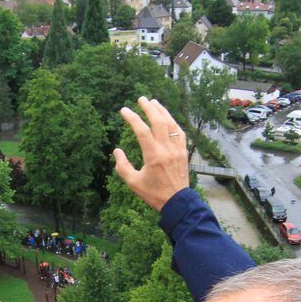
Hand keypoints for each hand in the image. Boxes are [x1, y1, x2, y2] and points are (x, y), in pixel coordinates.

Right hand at [113, 96, 188, 211]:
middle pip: (158, 122)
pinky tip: (168, 118)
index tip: (124, 110)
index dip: (132, 118)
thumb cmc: (153, 194)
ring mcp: (177, 150)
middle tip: (141, 99)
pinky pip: (179, 132)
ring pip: (171, 124)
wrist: (177, 202)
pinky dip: (173, 122)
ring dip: (162, 111)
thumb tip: (116, 150)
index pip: (142, 131)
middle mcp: (166, 150)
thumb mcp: (133, 183)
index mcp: (153, 156)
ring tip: (154, 102)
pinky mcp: (184, 152)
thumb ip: (122, 166)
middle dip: (149, 108)